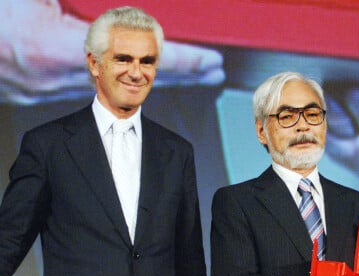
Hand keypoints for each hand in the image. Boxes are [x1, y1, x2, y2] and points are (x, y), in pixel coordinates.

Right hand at [0, 0, 223, 103]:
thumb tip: (119, 2)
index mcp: (59, 48)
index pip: (137, 54)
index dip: (178, 58)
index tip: (210, 61)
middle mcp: (64, 75)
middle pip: (138, 76)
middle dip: (181, 73)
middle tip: (214, 71)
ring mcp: (57, 86)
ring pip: (121, 82)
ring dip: (159, 76)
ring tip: (195, 73)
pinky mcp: (49, 89)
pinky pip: (99, 83)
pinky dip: (127, 79)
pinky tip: (146, 75)